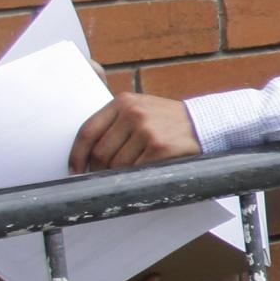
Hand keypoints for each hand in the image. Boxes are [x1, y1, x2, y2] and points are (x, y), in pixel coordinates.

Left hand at [70, 95, 201, 171]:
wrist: (205, 123)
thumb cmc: (168, 120)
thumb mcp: (141, 109)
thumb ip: (115, 122)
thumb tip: (87, 153)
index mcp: (122, 102)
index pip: (87, 131)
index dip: (77, 155)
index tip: (75, 169)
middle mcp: (133, 113)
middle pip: (100, 151)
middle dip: (98, 170)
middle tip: (101, 178)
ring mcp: (147, 130)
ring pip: (117, 164)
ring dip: (117, 175)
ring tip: (126, 176)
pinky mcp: (160, 147)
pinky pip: (136, 170)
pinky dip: (135, 177)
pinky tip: (140, 175)